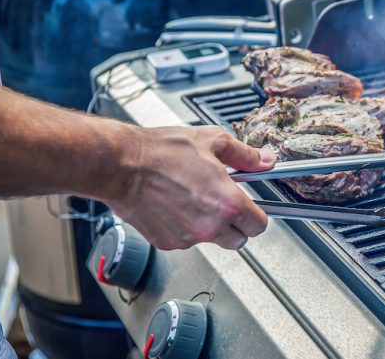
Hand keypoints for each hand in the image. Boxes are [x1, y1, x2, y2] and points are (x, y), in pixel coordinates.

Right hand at [104, 125, 276, 249]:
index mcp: (227, 203)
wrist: (120, 164)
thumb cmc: (161, 152)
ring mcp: (187, 238)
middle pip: (239, 240)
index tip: (252, 208)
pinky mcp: (166, 242)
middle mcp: (209, 226)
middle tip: (225, 204)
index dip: (257, 215)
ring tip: (195, 199)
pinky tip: (176, 205)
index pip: (259, 225)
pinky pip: (186, 240)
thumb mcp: (212, 141)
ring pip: (211, 240)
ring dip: (210, 226)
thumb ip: (244, 155)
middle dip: (237, 224)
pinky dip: (185, 228)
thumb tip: (264, 160)